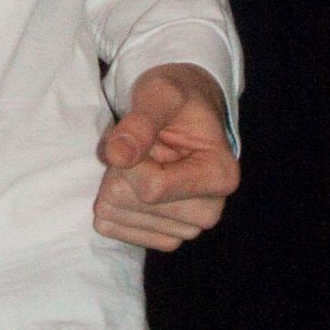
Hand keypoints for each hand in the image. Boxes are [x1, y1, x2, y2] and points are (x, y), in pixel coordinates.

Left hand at [93, 64, 239, 251]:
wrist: (182, 113)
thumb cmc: (176, 99)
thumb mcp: (160, 94)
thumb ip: (140, 122)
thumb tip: (116, 156)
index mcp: (220, 176)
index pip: (153, 188)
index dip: (128, 160)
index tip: (134, 135)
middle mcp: (209, 211)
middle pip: (134, 204)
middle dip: (121, 170)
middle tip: (139, 146)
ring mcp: (187, 228)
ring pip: (118, 216)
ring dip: (113, 183)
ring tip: (138, 160)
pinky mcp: (164, 236)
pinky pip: (112, 227)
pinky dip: (110, 201)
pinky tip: (128, 180)